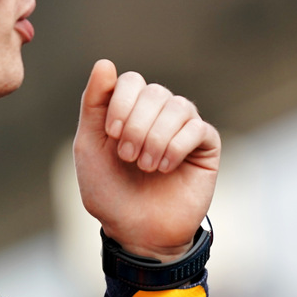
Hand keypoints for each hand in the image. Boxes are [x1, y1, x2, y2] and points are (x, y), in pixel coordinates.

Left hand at [73, 59, 219, 260]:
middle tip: (128, 157)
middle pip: (154, 92)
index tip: (112, 134)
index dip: (122, 103)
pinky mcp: (206, 145)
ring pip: (178, 107)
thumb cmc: (110, 192)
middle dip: (137, 125)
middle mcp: (159, 113)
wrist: (138, 232)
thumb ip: (94, 105)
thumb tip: (104, 63)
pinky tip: (166, 168)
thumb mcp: (90, 147)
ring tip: (147, 166)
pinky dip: (177, 147)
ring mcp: (184, 127)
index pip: (131, 81)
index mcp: (130, 109)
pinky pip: (198, 128)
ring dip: (157, 139)